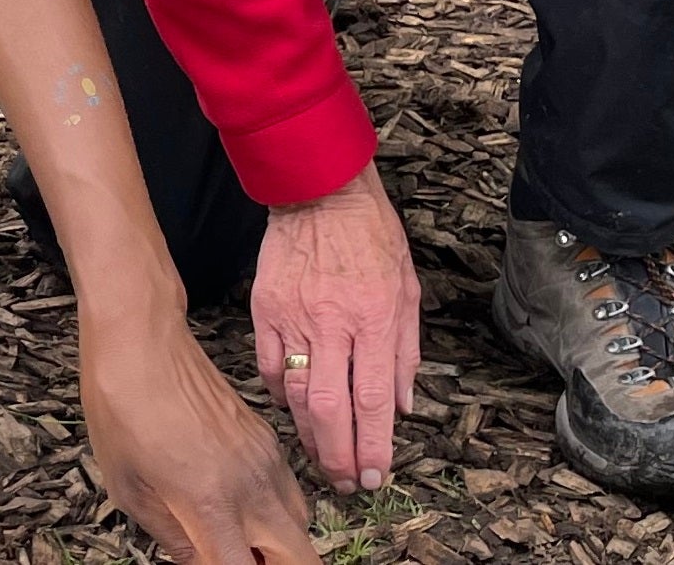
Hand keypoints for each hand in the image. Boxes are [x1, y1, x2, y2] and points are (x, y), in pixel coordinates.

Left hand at [82, 309, 322, 562]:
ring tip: (238, 542)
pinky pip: (291, 492)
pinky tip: (239, 509)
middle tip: (238, 558)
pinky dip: (275, 512)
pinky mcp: (269, 439)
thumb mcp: (129, 489)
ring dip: (278, 544)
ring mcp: (266, 460)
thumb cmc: (122, 406)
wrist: (141, 341)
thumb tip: (198, 563)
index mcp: (211, 504)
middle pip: (301, 557)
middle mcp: (251, 486)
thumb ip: (174, 538)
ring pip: (301, 527)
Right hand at [250, 161, 420, 495]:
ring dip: (309, 435)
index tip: (376, 475)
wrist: (319, 191)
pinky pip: (270, 366)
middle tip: (346, 482)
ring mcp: (294, 317)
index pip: (374, 399)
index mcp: (375, 318)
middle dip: (339, 455)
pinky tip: (292, 409)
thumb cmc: (371, 235)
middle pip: (331, 408)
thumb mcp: (408, 290)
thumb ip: (406, 351)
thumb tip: (402, 404)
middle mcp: (334, 323)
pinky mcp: (265, 309)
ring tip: (323, 458)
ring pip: (297, 394)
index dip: (375, 445)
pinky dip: (280, 395)